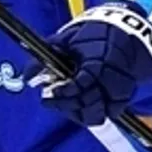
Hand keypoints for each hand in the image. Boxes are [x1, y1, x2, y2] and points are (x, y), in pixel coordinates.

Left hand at [25, 0, 151, 126]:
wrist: (124, 35)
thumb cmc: (93, 36)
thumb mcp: (66, 40)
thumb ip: (46, 57)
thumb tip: (27, 76)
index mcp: (99, 63)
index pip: (81, 85)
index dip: (63, 91)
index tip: (48, 92)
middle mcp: (112, 81)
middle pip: (87, 104)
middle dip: (64, 104)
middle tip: (48, 99)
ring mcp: (119, 92)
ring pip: (96, 115)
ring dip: (76, 112)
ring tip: (61, 102)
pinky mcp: (123, 100)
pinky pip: (105, 115)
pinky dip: (89, 114)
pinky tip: (75, 105)